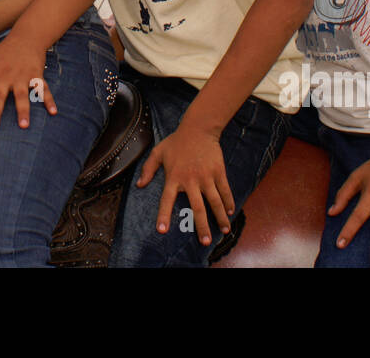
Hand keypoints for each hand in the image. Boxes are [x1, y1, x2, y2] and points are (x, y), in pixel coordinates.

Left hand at [0, 37, 54, 129]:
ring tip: (23, 126)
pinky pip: (43, 89)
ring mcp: (22, 76)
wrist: (26, 37)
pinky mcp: (37, 75)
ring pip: (22, 95)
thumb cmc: (4, 51)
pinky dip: (49, 100)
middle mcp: (6, 76)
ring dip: (22, 110)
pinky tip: (53, 112)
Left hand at [137, 124, 233, 246]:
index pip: (166, 200)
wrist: (198, 128)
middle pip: (197, 208)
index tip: (162, 230)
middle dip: (201, 227)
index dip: (164, 215)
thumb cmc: (177, 141)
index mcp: (174, 177)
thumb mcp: (158, 152)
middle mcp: (190, 179)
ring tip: (223, 231)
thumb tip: (139, 185)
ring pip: (214, 202)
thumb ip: (148, 169)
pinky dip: (228, 202)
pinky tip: (230, 212)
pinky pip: (224, 190)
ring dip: (220, 218)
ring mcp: (206, 176)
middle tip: (204, 242)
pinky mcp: (218, 171)